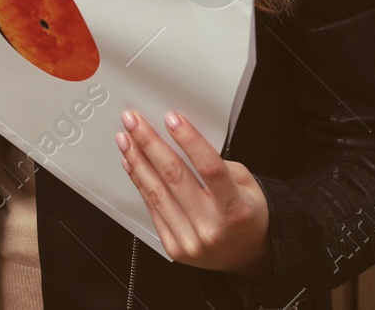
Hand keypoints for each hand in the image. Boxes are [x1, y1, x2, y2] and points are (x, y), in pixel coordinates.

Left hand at [116, 109, 273, 280]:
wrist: (247, 254)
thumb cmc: (247, 215)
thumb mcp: (246, 184)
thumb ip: (218, 164)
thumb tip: (182, 142)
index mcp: (234, 207)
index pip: (209, 167)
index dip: (189, 140)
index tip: (172, 119)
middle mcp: (211, 226)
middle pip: (174, 176)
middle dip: (150, 143)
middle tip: (134, 121)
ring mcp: (190, 240)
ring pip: (156, 192)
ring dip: (137, 161)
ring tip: (126, 139)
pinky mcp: (174, 248)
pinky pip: (152, 209)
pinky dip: (140, 183)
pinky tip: (132, 165)